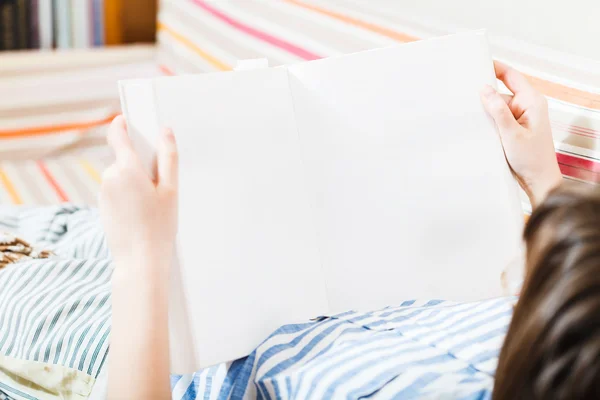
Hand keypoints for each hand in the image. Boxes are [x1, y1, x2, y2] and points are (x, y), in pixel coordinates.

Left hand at [100, 115, 178, 272]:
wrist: (139, 260)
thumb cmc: (158, 228)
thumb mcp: (171, 190)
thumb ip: (168, 157)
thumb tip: (166, 132)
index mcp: (126, 169)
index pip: (117, 134)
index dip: (122, 123)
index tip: (128, 119)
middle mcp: (110, 177)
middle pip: (125, 158)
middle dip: (140, 164)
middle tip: (159, 184)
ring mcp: (104, 192)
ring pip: (122, 176)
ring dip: (136, 181)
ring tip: (152, 204)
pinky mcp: (103, 206)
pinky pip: (118, 191)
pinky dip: (129, 195)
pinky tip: (142, 213)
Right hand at [481, 62, 561, 207]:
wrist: (538, 182)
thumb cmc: (531, 159)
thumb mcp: (511, 133)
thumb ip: (498, 110)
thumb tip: (484, 89)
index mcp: (531, 101)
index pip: (511, 76)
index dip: (495, 68)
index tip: (477, 62)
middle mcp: (526, 107)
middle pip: (500, 93)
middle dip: (484, 96)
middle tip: (463, 95)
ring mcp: (520, 119)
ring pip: (496, 108)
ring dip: (485, 113)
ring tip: (468, 117)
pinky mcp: (514, 130)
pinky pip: (497, 120)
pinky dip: (488, 123)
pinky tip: (477, 128)